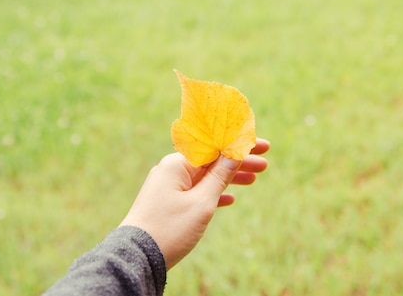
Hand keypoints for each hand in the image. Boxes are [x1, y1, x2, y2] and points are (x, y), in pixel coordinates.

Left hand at [120, 139, 269, 268]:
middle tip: (264, 163)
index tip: (261, 145)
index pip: (214, 148)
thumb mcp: (201, 203)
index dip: (239, 146)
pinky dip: (213, 193)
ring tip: (254, 179)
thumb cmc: (169, 229)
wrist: (138, 257)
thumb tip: (234, 154)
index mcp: (177, 164)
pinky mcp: (168, 202)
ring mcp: (168, 186)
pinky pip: (195, 191)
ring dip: (229, 178)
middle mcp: (171, 170)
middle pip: (211, 160)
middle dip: (238, 162)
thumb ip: (219, 177)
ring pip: (205, 177)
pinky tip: (231, 198)